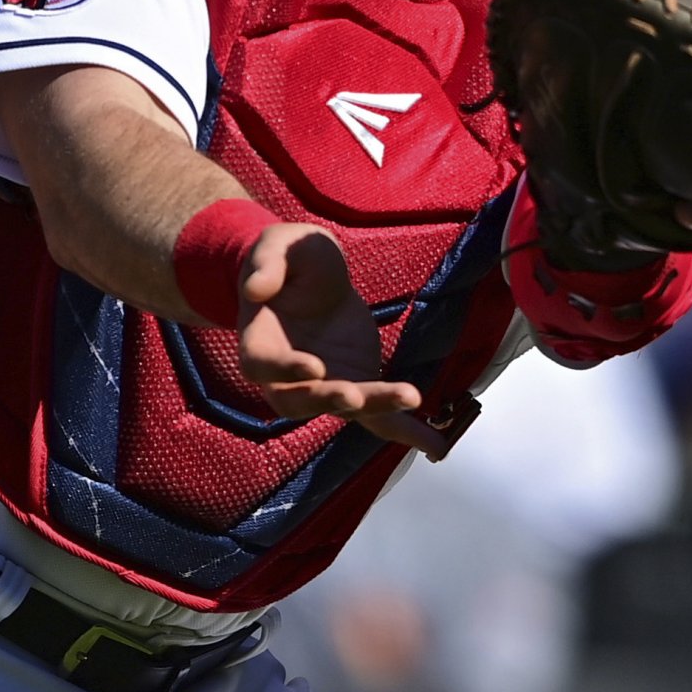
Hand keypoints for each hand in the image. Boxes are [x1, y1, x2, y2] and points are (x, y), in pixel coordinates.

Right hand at [235, 219, 448, 456]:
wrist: (309, 274)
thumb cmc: (286, 257)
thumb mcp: (276, 246)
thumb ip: (266, 264)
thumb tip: (256, 287)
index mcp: (258, 342)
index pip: (263, 365)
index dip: (285, 369)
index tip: (313, 366)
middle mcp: (285, 376)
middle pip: (303, 399)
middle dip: (330, 399)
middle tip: (355, 396)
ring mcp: (322, 385)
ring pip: (345, 406)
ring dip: (376, 406)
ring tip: (410, 398)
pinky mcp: (354, 383)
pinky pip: (376, 416)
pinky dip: (404, 430)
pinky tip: (435, 445)